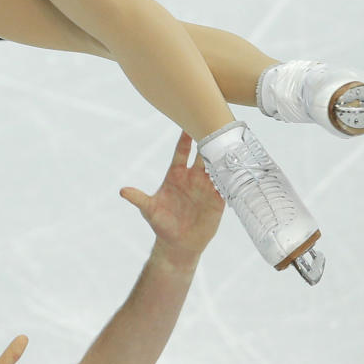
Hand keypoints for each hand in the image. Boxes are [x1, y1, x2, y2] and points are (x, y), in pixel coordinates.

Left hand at [120, 130, 224, 263]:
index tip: (188, 119)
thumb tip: (122, 191)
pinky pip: (227, 182)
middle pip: (202, 152)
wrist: (179, 245)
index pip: (182, 150)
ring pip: (216, 164)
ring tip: (231, 138)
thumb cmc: (162, 225)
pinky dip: (233, 174)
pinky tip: (240, 164)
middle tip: (215, 119)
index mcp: (176, 174)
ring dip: (223, 153)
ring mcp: (206, 186)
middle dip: (208, 137)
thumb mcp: (149, 211)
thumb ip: (138, 199)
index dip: (185, 136)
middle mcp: (193, 177)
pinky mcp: (218, 199)